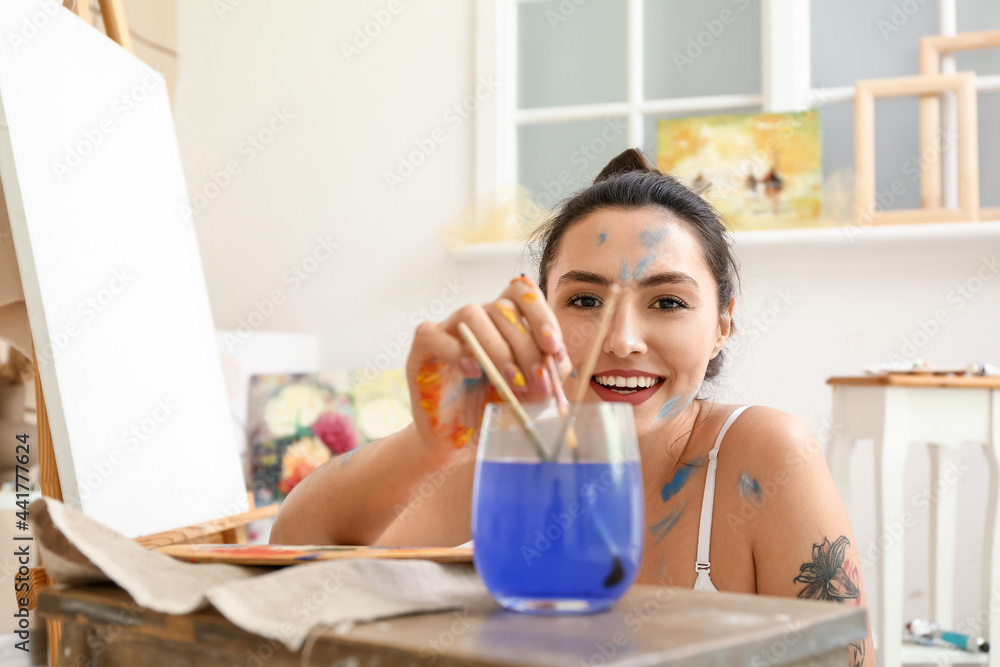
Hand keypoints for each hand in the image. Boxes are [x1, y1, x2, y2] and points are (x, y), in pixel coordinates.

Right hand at [404, 275, 571, 461]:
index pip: (521, 293)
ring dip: (498, 349)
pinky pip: (433, 334)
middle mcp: (477, 319)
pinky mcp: (422, 349)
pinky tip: (473, 373)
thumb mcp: (532, 391)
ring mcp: (447, 329)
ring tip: (510, 383)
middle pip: (503, 308)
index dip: (540, 314)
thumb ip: (548, 370)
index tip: (553, 347)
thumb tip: (557, 355)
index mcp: (504, 322)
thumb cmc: (494, 411)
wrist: (460, 443)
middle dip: (526, 347)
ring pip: (472, 314)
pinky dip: (456, 351)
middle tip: (537, 383)